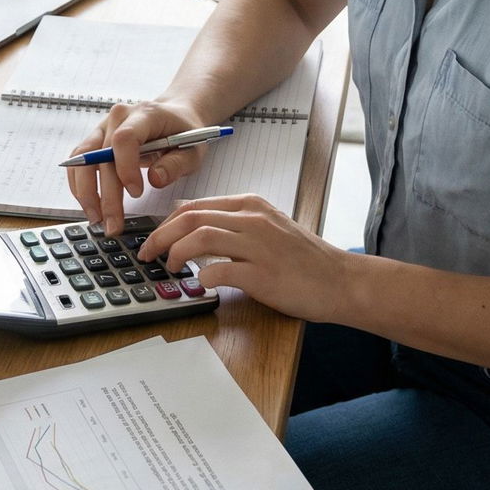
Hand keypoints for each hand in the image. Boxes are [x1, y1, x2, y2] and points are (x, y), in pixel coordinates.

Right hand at [66, 98, 207, 233]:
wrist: (174, 115)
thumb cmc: (184, 132)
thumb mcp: (193, 149)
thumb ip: (177, 164)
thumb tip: (155, 179)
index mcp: (145, 114)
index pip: (125, 138)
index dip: (126, 167)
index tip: (136, 193)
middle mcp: (118, 117)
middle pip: (100, 155)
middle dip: (105, 194)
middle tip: (113, 224)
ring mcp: (103, 127)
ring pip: (82, 160)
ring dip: (85, 192)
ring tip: (97, 220)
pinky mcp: (95, 140)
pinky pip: (79, 163)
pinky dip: (80, 186)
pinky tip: (91, 206)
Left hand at [137, 193, 356, 320]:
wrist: (342, 281)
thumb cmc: (304, 259)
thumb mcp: (268, 227)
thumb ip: (233, 222)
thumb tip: (191, 222)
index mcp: (251, 205)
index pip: (195, 206)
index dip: (166, 223)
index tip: (153, 239)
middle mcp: (252, 219)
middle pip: (190, 218)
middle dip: (160, 236)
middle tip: (147, 254)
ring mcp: (258, 245)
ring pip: (200, 237)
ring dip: (176, 254)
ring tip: (171, 268)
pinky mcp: (263, 274)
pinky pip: (219, 270)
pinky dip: (203, 277)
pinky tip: (202, 284)